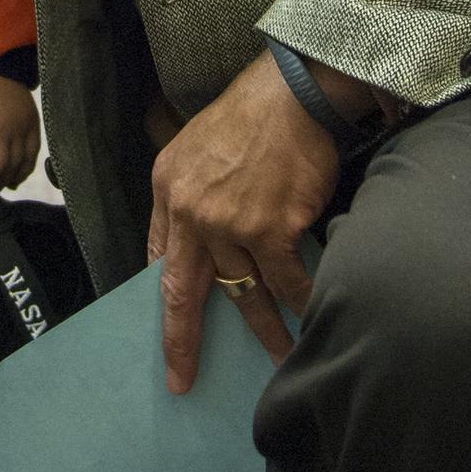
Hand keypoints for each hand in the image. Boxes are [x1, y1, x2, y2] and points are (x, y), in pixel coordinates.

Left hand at [148, 50, 341, 394]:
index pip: (159, 258)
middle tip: (182, 379)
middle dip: (182, 342)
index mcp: (168, 189)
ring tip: (277, 357)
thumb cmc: (252, 114)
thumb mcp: (196, 147)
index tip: (166, 329)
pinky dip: (302, 301)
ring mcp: (229, 223)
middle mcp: (191, 211)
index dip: (164, 298)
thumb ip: (190, 193)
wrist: (293, 91)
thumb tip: (198, 240)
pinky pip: (287, 281)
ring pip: (243, 293)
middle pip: (183, 292)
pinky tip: (312, 318)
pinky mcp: (270, 228)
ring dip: (264, 330)